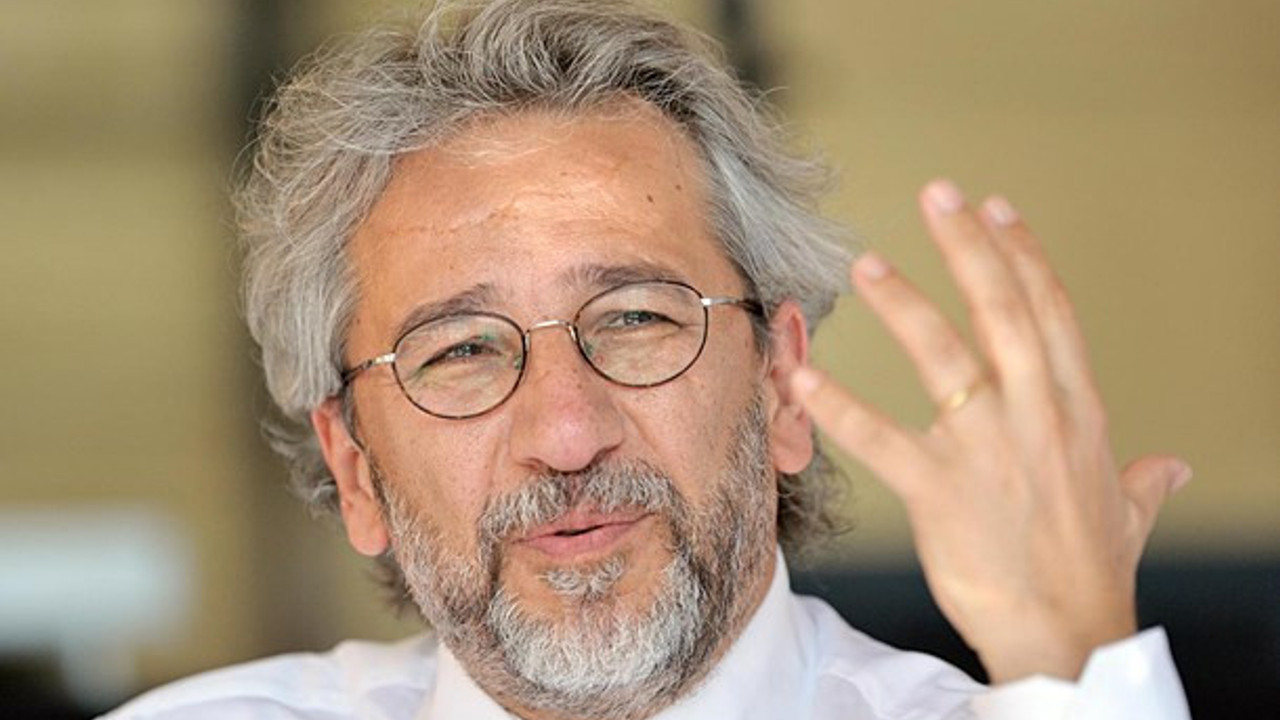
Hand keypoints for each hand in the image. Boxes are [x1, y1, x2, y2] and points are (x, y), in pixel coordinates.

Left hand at [790, 179, 1190, 682]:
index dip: (1021, 254)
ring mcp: (987, 449)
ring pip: (944, 356)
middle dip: (968, 247)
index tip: (993, 209)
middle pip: (1004, 310)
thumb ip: (1143, 480)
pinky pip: (879, 437)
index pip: (1050, 312)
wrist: (1065, 634)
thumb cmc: (1091, 573)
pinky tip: (801, 373)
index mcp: (1077, 411)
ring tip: (867, 264)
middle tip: (936, 195)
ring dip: (903, 305)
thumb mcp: (1127, 514)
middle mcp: (1036, 415)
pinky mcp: (939, 489)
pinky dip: (836, 404)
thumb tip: (1173, 467)